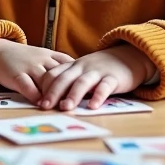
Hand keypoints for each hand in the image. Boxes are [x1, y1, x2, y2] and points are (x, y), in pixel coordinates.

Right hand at [0, 38, 74, 101]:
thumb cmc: (23, 58)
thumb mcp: (43, 56)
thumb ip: (58, 67)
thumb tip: (78, 82)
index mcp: (51, 55)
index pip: (71, 65)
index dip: (81, 78)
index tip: (91, 90)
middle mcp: (43, 60)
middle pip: (61, 74)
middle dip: (71, 89)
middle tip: (81, 102)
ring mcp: (30, 67)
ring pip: (47, 81)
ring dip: (56, 95)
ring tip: (64, 107)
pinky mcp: (16, 74)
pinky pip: (28, 86)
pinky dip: (36, 96)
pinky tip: (42, 105)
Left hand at [36, 44, 154, 111]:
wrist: (127, 56)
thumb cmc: (100, 68)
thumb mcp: (82, 71)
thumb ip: (69, 81)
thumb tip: (51, 100)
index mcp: (72, 66)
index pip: (54, 74)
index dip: (44, 87)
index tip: (37, 101)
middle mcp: (82, 68)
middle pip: (64, 78)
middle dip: (53, 93)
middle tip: (44, 107)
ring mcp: (98, 72)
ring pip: (82, 82)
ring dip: (73, 95)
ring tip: (65, 108)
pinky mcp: (113, 78)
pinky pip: (105, 87)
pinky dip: (98, 96)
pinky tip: (93, 107)